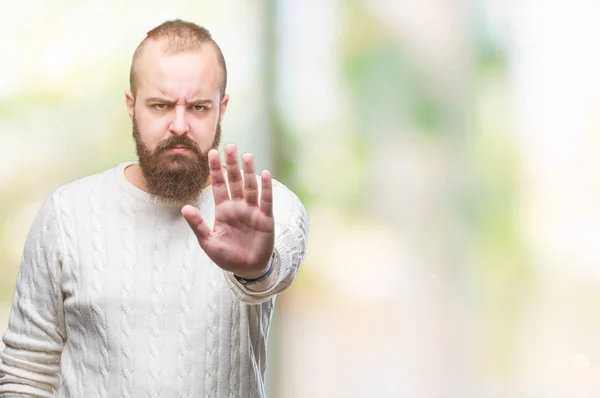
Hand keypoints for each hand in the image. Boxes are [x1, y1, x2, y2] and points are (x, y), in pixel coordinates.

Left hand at [181, 143, 274, 278]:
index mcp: (223, 210)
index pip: (218, 185)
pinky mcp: (265, 219)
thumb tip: (184, 208)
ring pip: (250, 187)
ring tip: (246, 155)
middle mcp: (238, 206)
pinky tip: (263, 174)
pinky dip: (265, 188)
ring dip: (248, 171)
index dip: (215, 169)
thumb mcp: (207, 241)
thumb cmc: (226, 256)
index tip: (211, 153)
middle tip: (229, 146)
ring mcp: (252, 211)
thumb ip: (197, 224)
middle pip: (234, 181)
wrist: (246, 269)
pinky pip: (265, 200)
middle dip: (231, 164)